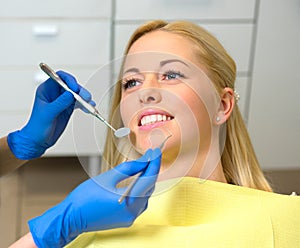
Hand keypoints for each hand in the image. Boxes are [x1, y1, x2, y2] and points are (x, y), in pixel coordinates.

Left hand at [7, 71, 93, 159]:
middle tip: (86, 97)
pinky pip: (79, 103)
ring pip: (76, 94)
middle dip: (80, 90)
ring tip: (90, 104)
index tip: (75, 88)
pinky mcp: (68, 108)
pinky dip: (85, 105)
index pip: (58, 78)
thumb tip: (70, 94)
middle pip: (70, 85)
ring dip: (84, 98)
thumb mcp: (48, 114)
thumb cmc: (37, 127)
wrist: (38, 140)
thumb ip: (59, 103)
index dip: (68, 80)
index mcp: (46, 90)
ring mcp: (62, 101)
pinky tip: (89, 109)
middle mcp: (55, 93)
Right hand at [28, 148, 160, 246]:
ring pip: (145, 196)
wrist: (71, 217)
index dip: (154, 163)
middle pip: (149, 188)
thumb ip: (128, 168)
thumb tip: (144, 161)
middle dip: (151, 171)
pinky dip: (140, 191)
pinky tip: (138, 181)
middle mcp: (132, 212)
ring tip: (145, 166)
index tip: (157, 152)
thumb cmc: (85, 197)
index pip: (149, 178)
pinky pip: (139, 203)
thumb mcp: (107, 178)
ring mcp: (129, 218)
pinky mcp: (126, 220)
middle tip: (151, 156)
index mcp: (128, 201)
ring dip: (146, 181)